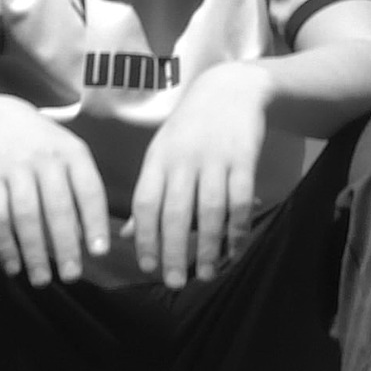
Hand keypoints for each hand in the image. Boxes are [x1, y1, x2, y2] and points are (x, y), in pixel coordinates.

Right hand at [0, 96, 110, 285]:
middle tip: (72, 276)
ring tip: (42, 280)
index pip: (89, 190)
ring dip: (34, 251)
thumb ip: (82, 190)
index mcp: (73, 153)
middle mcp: (45, 158)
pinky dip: (4, 244)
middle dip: (65, 245)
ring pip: (26, 215)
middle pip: (58, 207)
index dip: (95, 222)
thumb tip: (89, 239)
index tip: (99, 252)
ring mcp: (15, 167)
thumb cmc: (43, 144)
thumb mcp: (69, 153)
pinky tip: (12, 266)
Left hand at [127, 63, 268, 286]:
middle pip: (175, 212)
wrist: (230, 88)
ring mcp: (214, 159)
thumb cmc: (190, 128)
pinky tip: (235, 250)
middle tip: (174, 282)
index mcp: (158, 159)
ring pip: (209, 211)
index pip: (146, 203)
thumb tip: (126, 236)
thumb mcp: (162, 153)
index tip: (147, 267)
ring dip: (208, 247)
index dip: (144, 237)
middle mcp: (183, 160)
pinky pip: (240, 200)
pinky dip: (238, 228)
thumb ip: (149, 194)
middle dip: (173, 251)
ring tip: (207, 275)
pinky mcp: (244, 159)